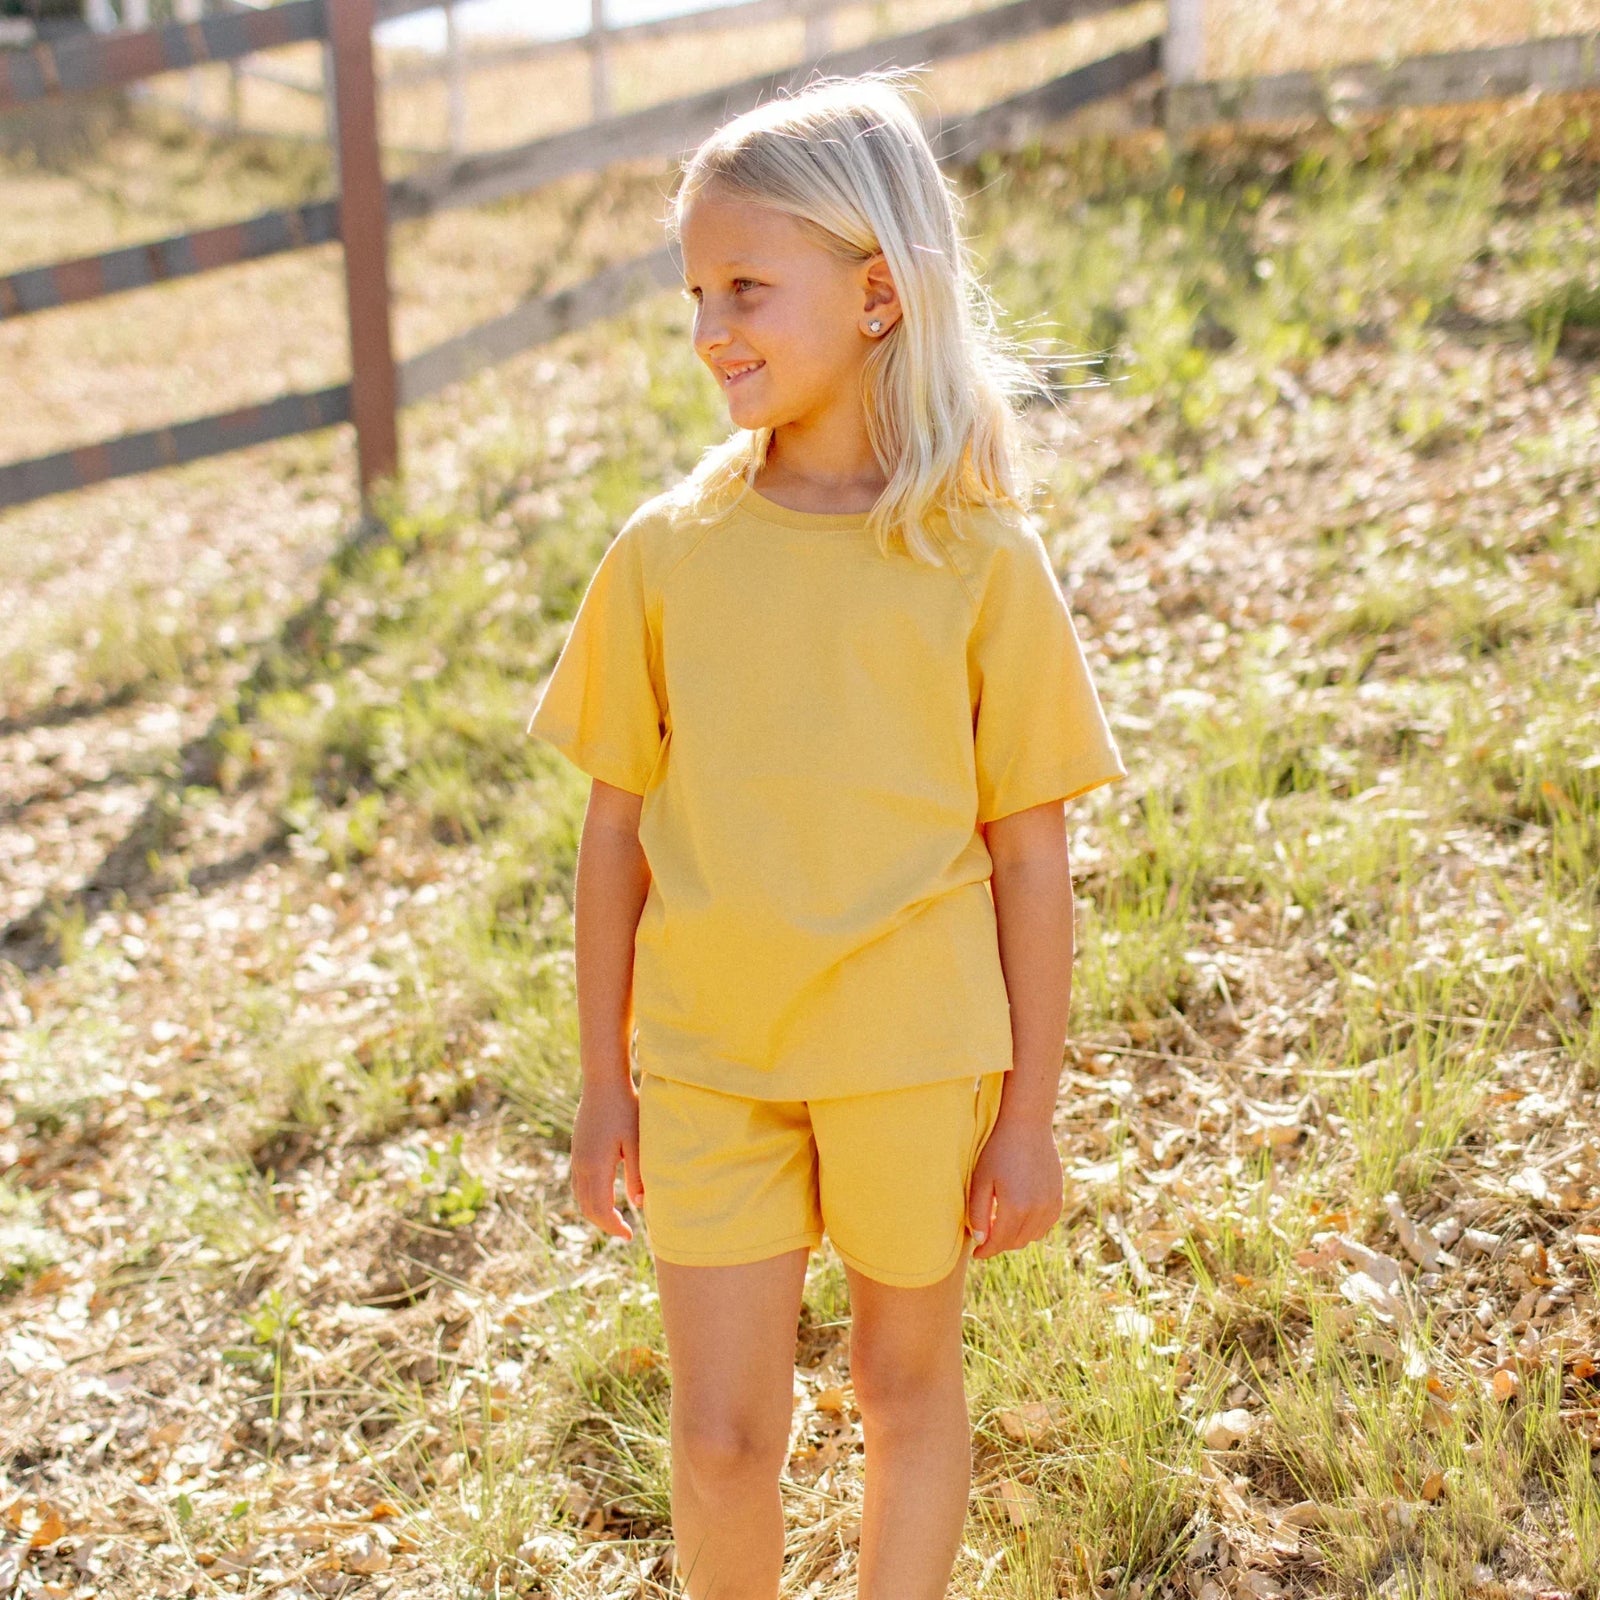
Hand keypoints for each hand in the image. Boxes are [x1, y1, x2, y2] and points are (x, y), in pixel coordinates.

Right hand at [569, 1077, 644, 1242]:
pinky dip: (590, 1197)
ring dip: (596, 1212)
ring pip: (580, 1197)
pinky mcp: (577, 1150)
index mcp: (596, 1166)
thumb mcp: (636, 1141)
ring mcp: (576, 1157)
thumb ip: (637, 1173)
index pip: (601, 1210)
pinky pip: (579, 1184)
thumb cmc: (625, 1108)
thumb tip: (639, 1203)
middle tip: (625, 1231)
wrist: (603, 1082)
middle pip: (588, 1208)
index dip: (614, 1227)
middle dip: (605, 1224)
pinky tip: (606, 1195)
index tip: (630, 1235)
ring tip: (617, 1218)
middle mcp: (581, 1165)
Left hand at [966, 1108, 1063, 1260]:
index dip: (986, 1251)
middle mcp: (1037, 1211)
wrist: (1028, 1126)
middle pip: (1015, 1242)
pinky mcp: (1058, 1198)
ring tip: (1000, 1224)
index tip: (976, 1253)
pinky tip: (1019, 1216)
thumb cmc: (998, 1150)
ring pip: (1032, 1237)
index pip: (999, 1242)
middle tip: (985, 1236)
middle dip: (999, 1244)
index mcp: (1015, 1208)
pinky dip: (1032, 1227)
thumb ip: (978, 1213)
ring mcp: (1050, 1205)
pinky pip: (1045, 1225)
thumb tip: (981, 1240)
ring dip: (1016, 1237)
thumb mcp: (981, 1180)